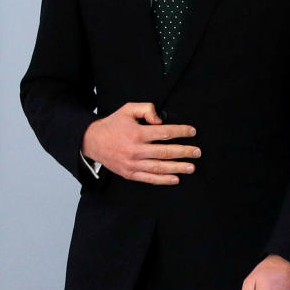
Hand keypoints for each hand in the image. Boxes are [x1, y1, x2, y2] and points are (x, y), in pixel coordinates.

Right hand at [82, 102, 198, 184]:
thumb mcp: (127, 110)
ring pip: (160, 167)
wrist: (92, 142)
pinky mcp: (130, 173)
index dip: (180, 132)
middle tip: (197, 152)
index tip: (192, 132)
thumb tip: (160, 120)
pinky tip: (176, 179)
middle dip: (184, 152)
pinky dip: (164, 180)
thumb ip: (146, 109)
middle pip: (165, 152)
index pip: (164, 133)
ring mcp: (133, 164)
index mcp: (136, 133)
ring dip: (178, 167)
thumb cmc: (113, 125)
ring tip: (192, 167)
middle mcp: (136, 150)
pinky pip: (150, 178)